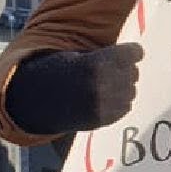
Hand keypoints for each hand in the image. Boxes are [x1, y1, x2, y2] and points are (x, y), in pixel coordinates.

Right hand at [5, 42, 144, 134]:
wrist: (37, 99)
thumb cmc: (58, 71)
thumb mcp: (78, 55)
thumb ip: (104, 57)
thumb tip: (131, 58)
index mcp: (97, 63)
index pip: (133, 53)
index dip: (132, 52)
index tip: (131, 53)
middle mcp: (103, 84)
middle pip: (133, 73)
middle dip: (126, 70)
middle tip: (112, 70)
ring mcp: (104, 104)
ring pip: (131, 91)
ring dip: (124, 87)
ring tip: (106, 85)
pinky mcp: (103, 119)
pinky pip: (124, 107)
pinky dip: (119, 102)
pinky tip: (104, 98)